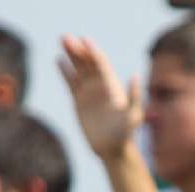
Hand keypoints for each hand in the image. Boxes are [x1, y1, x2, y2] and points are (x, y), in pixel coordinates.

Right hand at [58, 36, 142, 158]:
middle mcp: (100, 86)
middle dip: (78, 49)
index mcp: (112, 86)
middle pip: (88, 62)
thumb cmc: (125, 134)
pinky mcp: (79, 101)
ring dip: (71, 54)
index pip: (101, 63)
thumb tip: (135, 76)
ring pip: (78, 68)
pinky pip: (71, 82)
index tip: (84, 40)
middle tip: (66, 37)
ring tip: (62, 40)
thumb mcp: (133, 116)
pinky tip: (58, 60)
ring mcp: (89, 92)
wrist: (113, 150)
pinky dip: (65, 71)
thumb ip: (134, 97)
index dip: (93, 51)